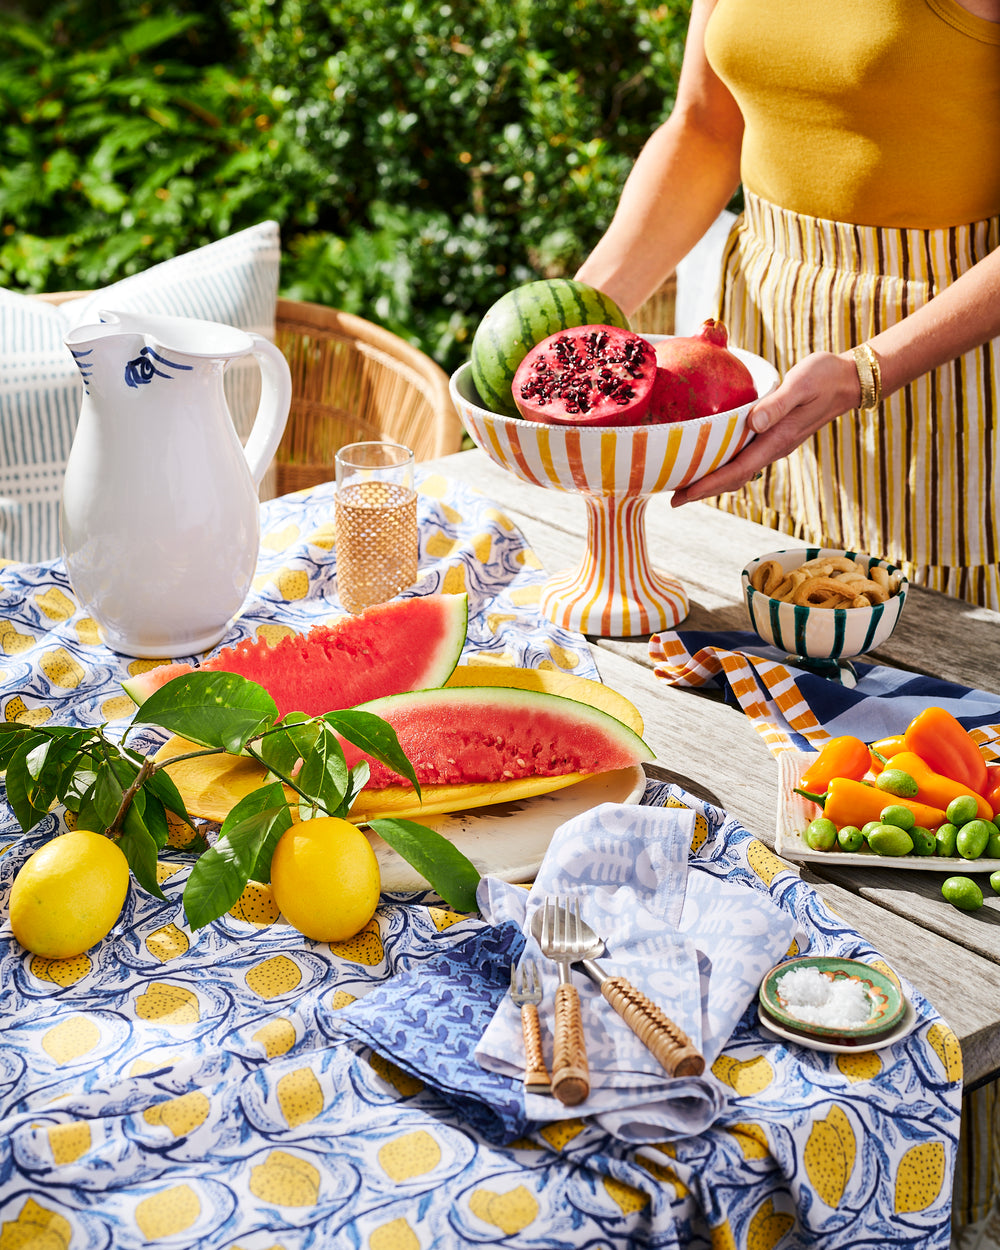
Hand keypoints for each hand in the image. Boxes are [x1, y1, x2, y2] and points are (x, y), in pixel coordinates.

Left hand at [670, 351, 861, 505]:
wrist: (848, 379)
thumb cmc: (824, 377)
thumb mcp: (800, 385)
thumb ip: (777, 404)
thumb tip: (753, 423)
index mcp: (776, 440)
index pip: (734, 472)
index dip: (706, 486)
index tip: (680, 496)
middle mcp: (773, 447)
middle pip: (732, 478)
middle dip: (702, 489)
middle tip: (672, 498)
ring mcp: (774, 443)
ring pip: (737, 470)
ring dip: (712, 480)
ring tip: (684, 482)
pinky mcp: (774, 435)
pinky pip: (744, 457)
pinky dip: (724, 463)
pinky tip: (710, 456)